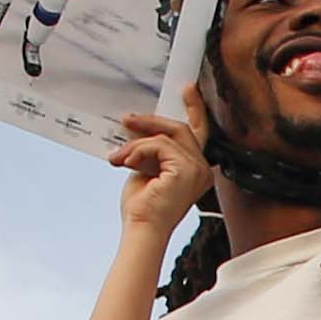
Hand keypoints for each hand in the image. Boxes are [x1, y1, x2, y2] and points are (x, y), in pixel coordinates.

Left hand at [113, 87, 215, 243]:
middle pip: (181, 129)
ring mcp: (197, 170)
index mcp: (196, 170)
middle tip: (127, 119)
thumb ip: (149, 148)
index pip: (198, 133)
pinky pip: (159, 145)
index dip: (194, 109)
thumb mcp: (145, 168)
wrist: (141, 229)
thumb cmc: (142, 207)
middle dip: (152, 121)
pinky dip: (138, 151)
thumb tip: (138, 125)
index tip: (186, 90)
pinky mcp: (186, 170)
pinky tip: (125, 162)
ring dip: (136, 144)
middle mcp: (202, 169)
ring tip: (118, 157)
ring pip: (166, 136)